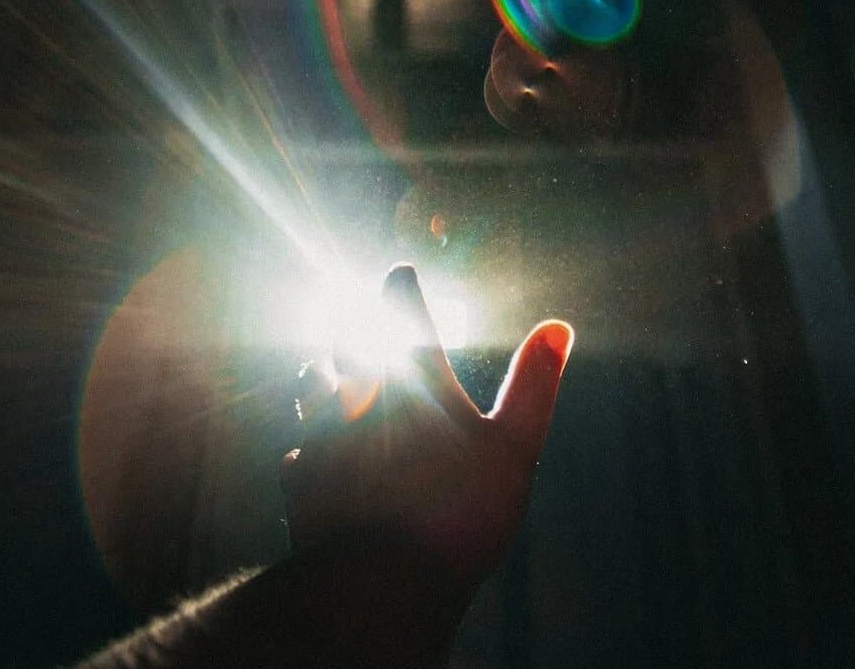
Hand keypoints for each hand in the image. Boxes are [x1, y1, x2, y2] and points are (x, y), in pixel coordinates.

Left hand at [281, 263, 572, 584]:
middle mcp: (358, 395)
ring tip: (330, 375)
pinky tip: (314, 456)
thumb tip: (558, 327)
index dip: (401, 287)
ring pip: (310, 386)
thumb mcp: (513, 447)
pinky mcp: (299, 478)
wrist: (381, 582)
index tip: (399, 274)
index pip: (401, 310)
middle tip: (357, 319)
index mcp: (412, 378)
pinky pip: (296, 449)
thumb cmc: (459, 513)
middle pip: (342, 342)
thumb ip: (532, 385)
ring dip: (323, 376)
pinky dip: (308, 445)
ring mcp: (319, 435)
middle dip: (352, 328)